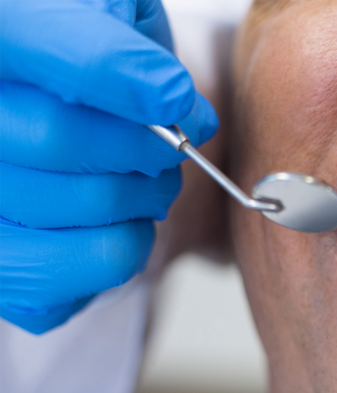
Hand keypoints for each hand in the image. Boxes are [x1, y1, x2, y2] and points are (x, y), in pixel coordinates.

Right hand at [0, 0, 217, 333]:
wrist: (69, 108)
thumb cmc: (94, 50)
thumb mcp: (115, 10)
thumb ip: (125, 27)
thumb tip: (165, 94)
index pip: (37, 45)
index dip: (113, 72)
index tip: (175, 94)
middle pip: (57, 138)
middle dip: (144, 145)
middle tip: (176, 143)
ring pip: (72, 206)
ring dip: (146, 196)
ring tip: (155, 178)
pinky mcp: (0, 270)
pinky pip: (66, 279)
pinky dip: (124, 249)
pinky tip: (125, 220)